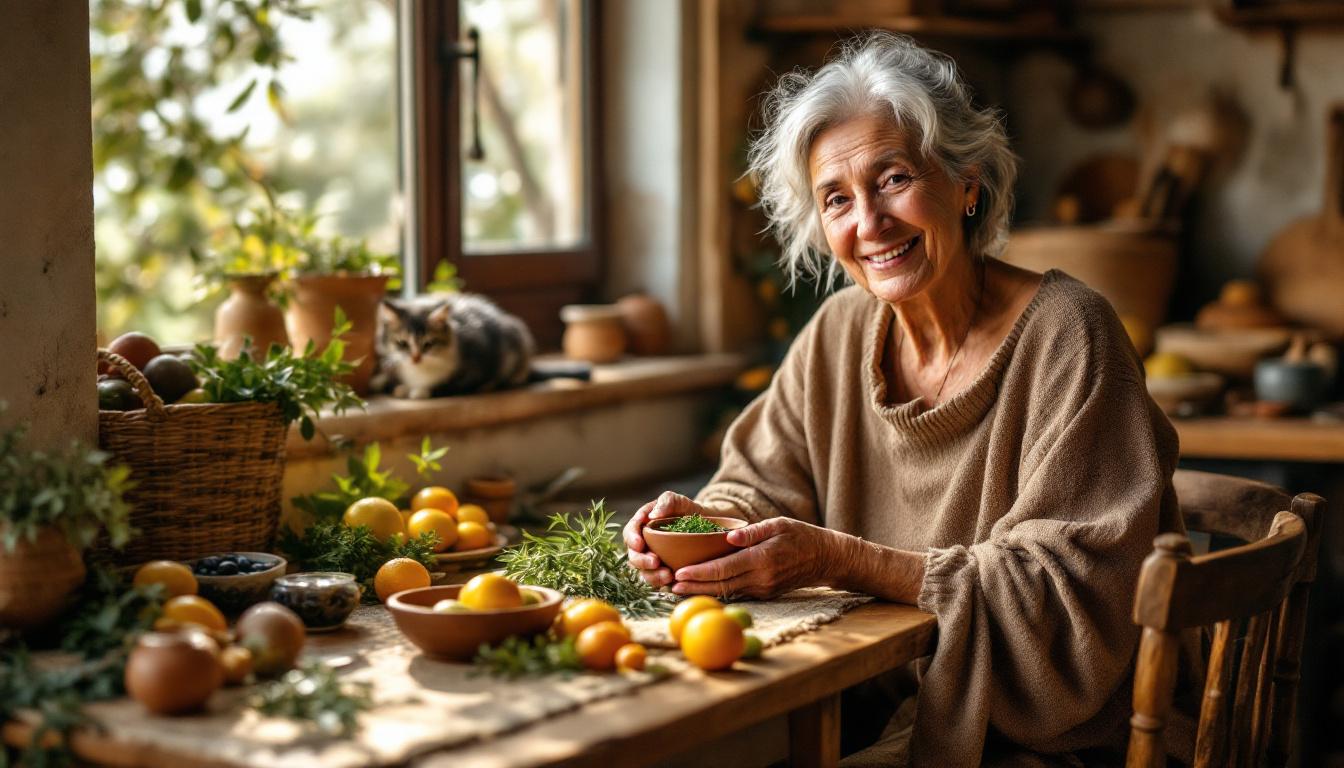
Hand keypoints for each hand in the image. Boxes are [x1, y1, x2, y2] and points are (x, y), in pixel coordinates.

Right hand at [623, 491, 716, 587]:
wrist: (706, 525)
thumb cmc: (688, 510)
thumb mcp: (679, 501)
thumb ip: (667, 501)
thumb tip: (653, 515)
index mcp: (642, 524)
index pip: (630, 532)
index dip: (631, 539)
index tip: (639, 544)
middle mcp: (644, 544)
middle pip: (634, 555)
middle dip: (642, 561)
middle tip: (655, 562)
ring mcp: (652, 558)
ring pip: (645, 572)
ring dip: (653, 576)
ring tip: (668, 576)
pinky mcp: (663, 571)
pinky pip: (659, 580)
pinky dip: (664, 583)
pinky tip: (674, 582)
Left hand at [670, 517, 846, 599]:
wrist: (826, 559)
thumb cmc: (801, 536)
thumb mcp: (778, 524)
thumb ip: (752, 532)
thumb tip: (728, 537)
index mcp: (761, 559)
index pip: (724, 569)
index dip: (699, 573)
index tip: (679, 574)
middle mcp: (761, 578)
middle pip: (720, 585)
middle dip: (693, 586)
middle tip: (669, 585)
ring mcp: (763, 589)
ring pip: (726, 591)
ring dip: (702, 591)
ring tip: (678, 589)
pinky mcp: (765, 594)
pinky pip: (737, 592)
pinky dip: (718, 591)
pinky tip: (702, 588)